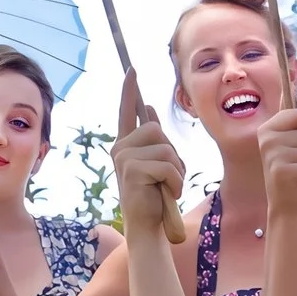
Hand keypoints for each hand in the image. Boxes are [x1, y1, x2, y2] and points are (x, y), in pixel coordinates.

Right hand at [113, 75, 187, 237]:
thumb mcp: (158, 164)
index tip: (132, 69)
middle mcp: (120, 147)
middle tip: (168, 177)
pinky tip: (166, 193)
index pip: (128, 112)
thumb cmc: (155, 196)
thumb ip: (155, 141)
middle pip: (157, 129)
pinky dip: (175, 182)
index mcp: (126, 144)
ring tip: (166, 187)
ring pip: (166, 148)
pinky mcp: (132, 169)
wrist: (148, 226)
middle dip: (173, 154)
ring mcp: (123, 158)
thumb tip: (150, 109)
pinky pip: (167, 166)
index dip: (130, 91)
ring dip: (176, 171)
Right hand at [259, 108, 296, 219]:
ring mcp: (274, 155)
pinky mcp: (283, 172)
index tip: (296, 145)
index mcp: (267, 128)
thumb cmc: (292, 170)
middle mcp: (267, 139)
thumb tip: (290, 80)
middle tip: (296, 165)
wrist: (283, 203)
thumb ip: (289, 116)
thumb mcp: (289, 141)